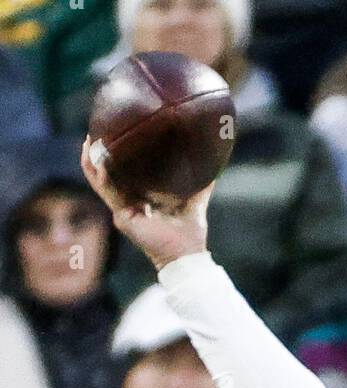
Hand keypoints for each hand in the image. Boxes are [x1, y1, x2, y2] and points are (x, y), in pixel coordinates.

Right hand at [80, 136, 213, 271]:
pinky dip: (100, 177)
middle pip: (107, 174)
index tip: (115, 133)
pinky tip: (98, 161)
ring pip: (101, 181)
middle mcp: (129, 203)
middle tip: (95, 130)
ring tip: (88, 141)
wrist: (187, 254)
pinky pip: (107, 192)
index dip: (117, 155)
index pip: (125, 173)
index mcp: (142, 197)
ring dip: (92, 162)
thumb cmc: (190, 232)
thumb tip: (213, 162)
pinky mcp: (122, 216)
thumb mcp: (195, 200)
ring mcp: (122, 210)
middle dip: (98, 153)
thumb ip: (201, 183)